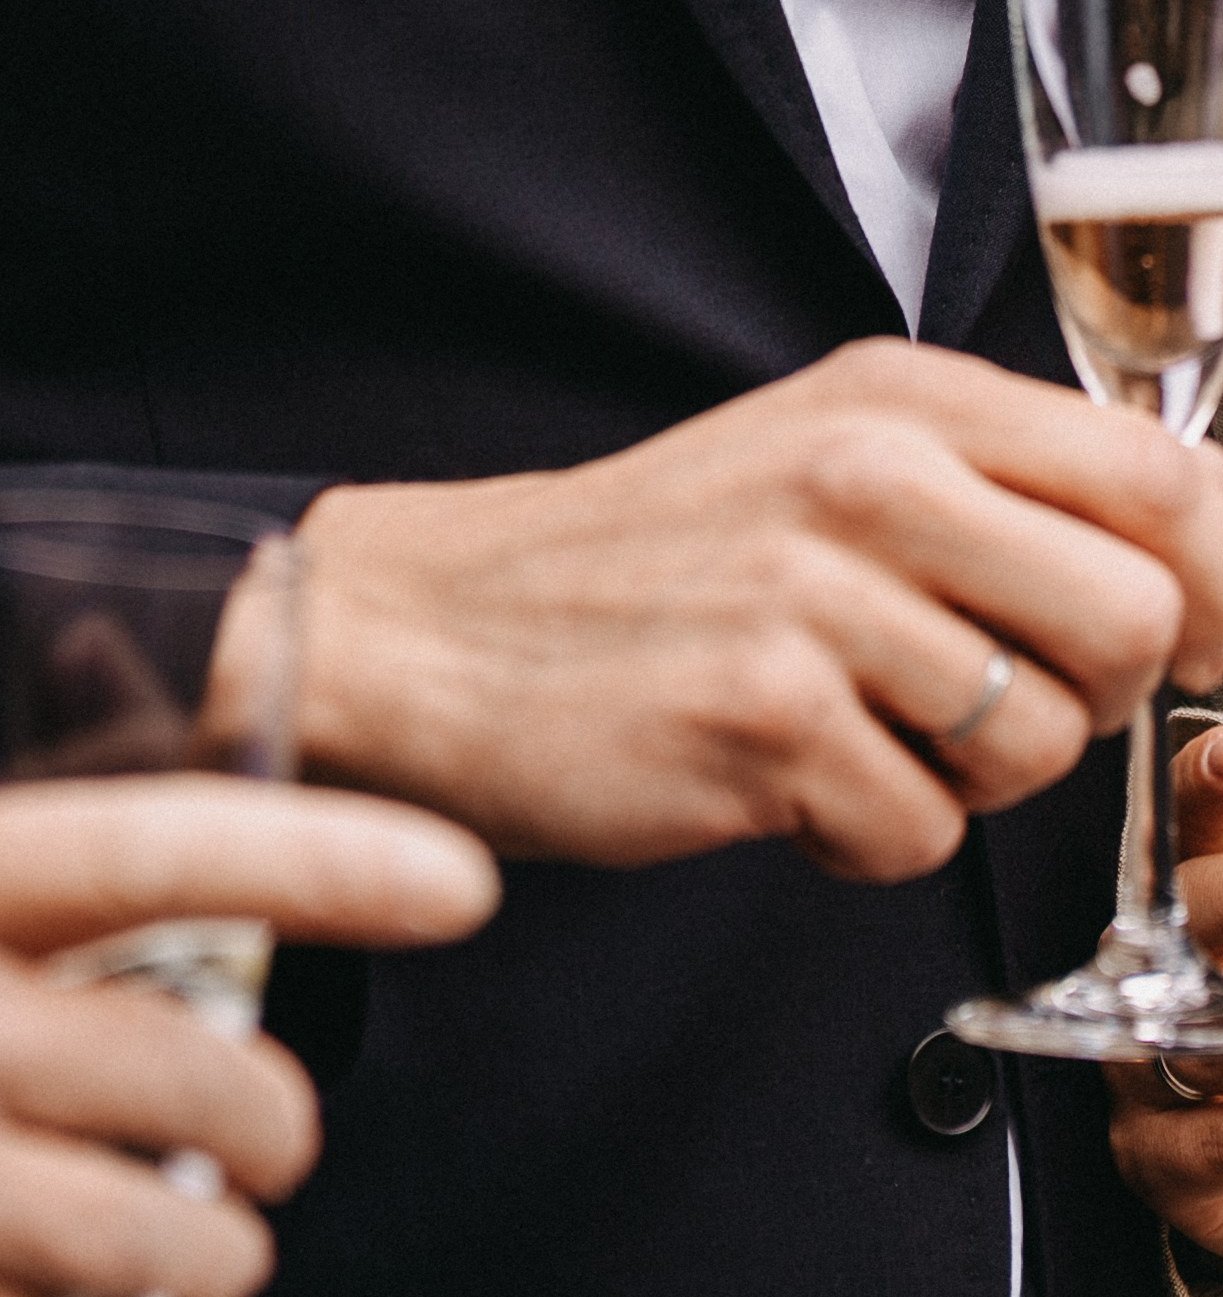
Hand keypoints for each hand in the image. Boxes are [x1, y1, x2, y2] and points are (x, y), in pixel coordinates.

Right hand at [0, 777, 496, 1296]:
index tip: (465, 885)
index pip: (153, 845)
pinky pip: (38, 1292)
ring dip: (199, 1255)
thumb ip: (59, 857)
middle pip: (159, 1059)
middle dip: (260, 1110)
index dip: (316, 858)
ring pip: (109, 1226)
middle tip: (287, 1141)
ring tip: (223, 1255)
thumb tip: (167, 701)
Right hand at [292, 339, 1222, 877]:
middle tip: (1013, 705)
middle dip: (1101, 697)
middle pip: (1133, 618)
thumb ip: (1004, 470)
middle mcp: (871, 474)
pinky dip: (871, 838)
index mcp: (909, 396)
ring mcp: (813, 598)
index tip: (1190, 638)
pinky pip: (918, 834)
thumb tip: (1193, 516)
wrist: (447, 625)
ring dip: (973, 778)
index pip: (1161, 475)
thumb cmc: (670, 552)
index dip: (1214, 579)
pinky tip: (798, 784)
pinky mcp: (758, 722)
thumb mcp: (840, 445)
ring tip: (872, 734)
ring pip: (1037, 743)